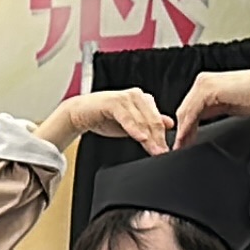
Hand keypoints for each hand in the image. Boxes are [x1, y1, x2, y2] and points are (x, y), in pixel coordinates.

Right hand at [41, 86, 174, 154]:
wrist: (80, 113)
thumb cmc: (104, 117)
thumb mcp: (130, 124)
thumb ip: (148, 123)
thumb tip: (169, 124)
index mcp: (143, 99)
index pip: (158, 120)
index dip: (163, 137)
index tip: (166, 151)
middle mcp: (137, 96)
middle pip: (152, 120)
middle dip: (158, 139)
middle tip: (162, 153)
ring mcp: (126, 97)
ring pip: (142, 120)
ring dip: (149, 137)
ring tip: (154, 150)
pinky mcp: (114, 102)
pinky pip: (127, 117)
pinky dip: (134, 128)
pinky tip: (140, 138)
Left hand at [167, 68, 249, 144]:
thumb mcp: (234, 107)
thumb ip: (218, 111)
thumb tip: (205, 127)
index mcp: (213, 85)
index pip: (191, 107)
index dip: (186, 125)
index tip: (183, 142)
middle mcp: (206, 82)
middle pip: (186, 109)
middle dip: (183, 129)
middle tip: (180, 147)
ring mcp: (205, 83)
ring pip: (186, 110)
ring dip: (183, 129)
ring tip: (182, 146)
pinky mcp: (208, 89)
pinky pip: (192, 111)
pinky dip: (187, 126)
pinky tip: (187, 138)